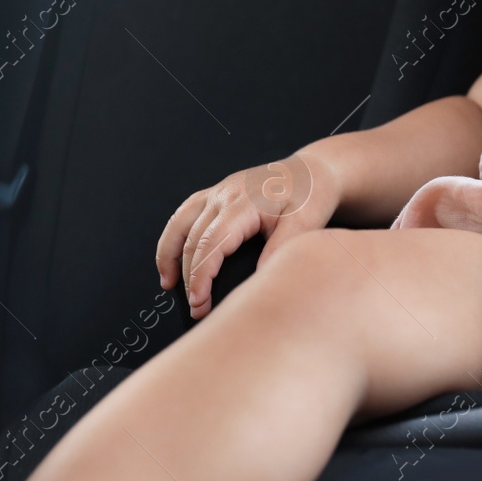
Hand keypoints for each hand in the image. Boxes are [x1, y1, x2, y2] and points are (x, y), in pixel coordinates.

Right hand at [155, 150, 341, 319]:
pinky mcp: (216, 193)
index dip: (200, 277)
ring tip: (168, 285)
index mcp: (244, 202)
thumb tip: (256, 282)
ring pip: (180, 223)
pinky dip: (174, 236)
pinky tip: (173, 256)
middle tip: (196, 308)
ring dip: (169, 255)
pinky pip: (186, 213)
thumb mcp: (304, 225)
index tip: (199, 303)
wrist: (313, 172)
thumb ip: (279, 251)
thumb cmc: (310, 196)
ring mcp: (218, 191)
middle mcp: (225, 194)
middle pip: (193, 238)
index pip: (211, 244)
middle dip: (189, 276)